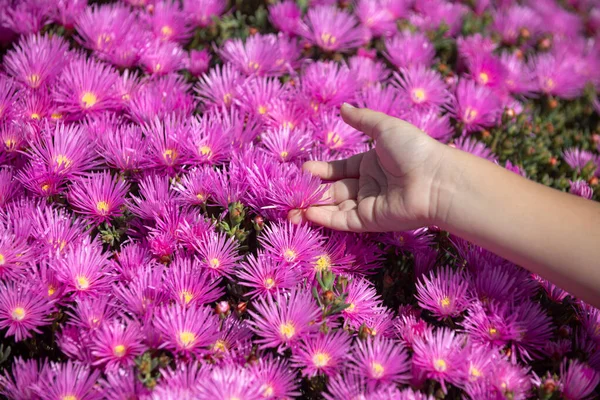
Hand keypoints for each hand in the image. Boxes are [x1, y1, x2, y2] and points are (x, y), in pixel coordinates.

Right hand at [289, 105, 451, 231]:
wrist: (435, 178)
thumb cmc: (413, 149)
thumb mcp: (384, 127)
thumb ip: (361, 120)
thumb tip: (342, 107)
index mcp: (371, 164)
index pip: (340, 170)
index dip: (321, 171)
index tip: (303, 170)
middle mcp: (368, 185)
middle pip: (333, 190)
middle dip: (312, 191)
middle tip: (290, 191)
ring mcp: (368, 204)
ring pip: (334, 207)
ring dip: (312, 207)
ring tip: (290, 207)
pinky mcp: (370, 221)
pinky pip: (342, 220)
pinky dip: (324, 218)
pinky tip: (306, 213)